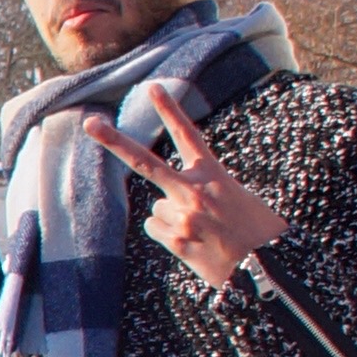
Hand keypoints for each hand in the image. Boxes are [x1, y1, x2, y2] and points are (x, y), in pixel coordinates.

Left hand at [90, 88, 289, 291]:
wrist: (267, 269)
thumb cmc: (256, 232)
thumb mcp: (237, 197)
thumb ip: (202, 189)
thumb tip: (168, 199)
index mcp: (214, 175)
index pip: (188, 136)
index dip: (170, 110)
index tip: (153, 88)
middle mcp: (194, 191)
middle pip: (145, 164)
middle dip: (114, 142)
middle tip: (90, 123)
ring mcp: (182, 216)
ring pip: (156, 208)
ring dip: (172, 218)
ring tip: (202, 231)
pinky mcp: (176, 240)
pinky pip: (155, 228)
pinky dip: (169, 235)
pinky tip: (193, 243)